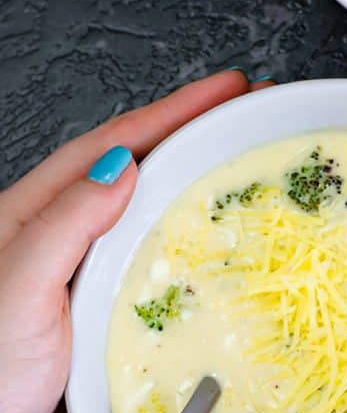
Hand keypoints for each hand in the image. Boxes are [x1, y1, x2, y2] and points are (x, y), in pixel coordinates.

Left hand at [0, 70, 270, 412]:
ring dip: (206, 192)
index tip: (226, 90)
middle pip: (142, 173)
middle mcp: (69, 241)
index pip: (112, 147)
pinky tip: (234, 256)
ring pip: (161, 222)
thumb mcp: (17, 290)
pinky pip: (168, 278)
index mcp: (34, 218)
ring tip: (256, 172)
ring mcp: (96, 281)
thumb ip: (66, 228)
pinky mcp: (116, 323)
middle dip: (198, 139)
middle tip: (255, 118)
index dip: (171, 114)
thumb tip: (122, 167)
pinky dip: (203, 259)